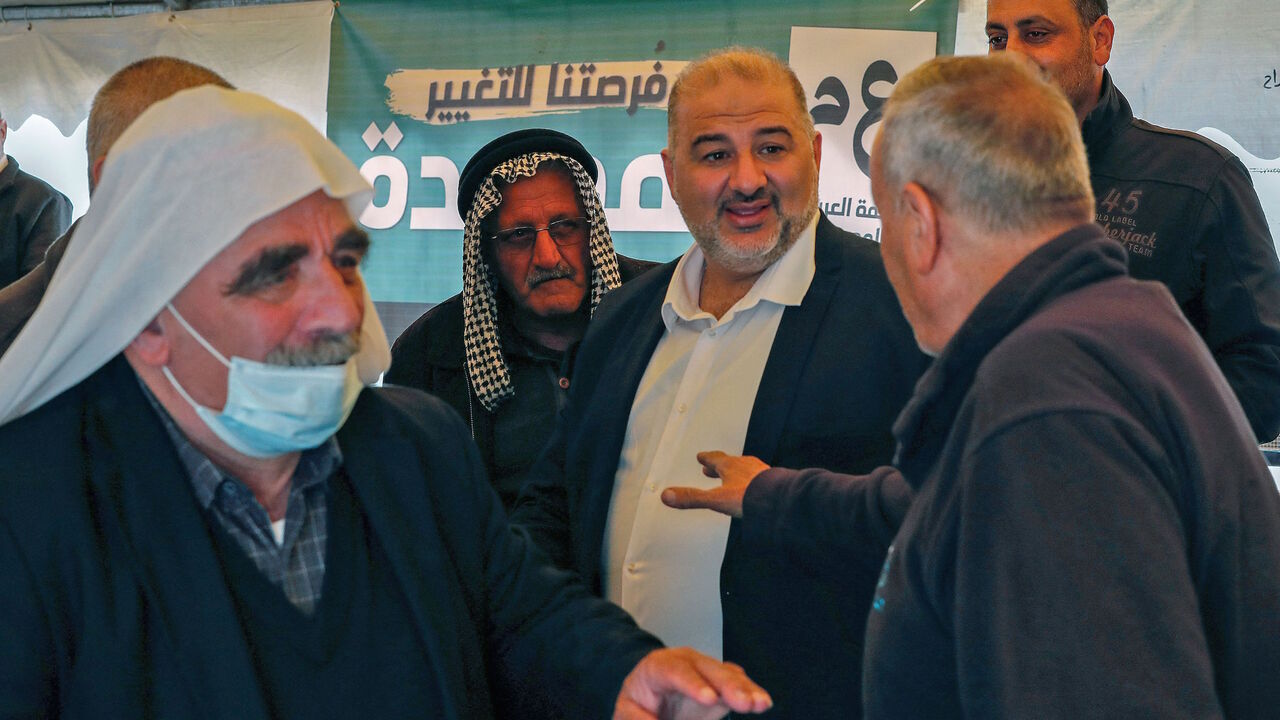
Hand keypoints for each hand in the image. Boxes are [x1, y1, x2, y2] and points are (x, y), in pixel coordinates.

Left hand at [614, 647, 771, 719]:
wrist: (647, 695)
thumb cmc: (637, 703)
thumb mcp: (627, 712)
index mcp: (658, 666)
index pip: (674, 670)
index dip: (693, 684)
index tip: (710, 699)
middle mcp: (686, 661)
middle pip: (708, 668)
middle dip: (729, 685)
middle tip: (745, 702)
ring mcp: (706, 670)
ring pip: (727, 674)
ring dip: (745, 689)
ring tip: (760, 704)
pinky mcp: (720, 682)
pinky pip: (737, 683)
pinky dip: (750, 692)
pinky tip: (761, 702)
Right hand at [660, 451, 771, 517]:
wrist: (778, 500)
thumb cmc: (749, 497)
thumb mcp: (715, 499)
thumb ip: (692, 498)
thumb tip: (667, 495)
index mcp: (730, 466)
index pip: (714, 459)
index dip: (707, 459)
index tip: (702, 457)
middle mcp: (745, 466)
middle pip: (729, 463)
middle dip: (719, 466)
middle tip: (711, 467)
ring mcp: (760, 472)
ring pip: (745, 469)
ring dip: (736, 472)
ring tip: (732, 478)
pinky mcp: (773, 481)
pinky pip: (759, 477)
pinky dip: (752, 480)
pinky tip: (754, 488)